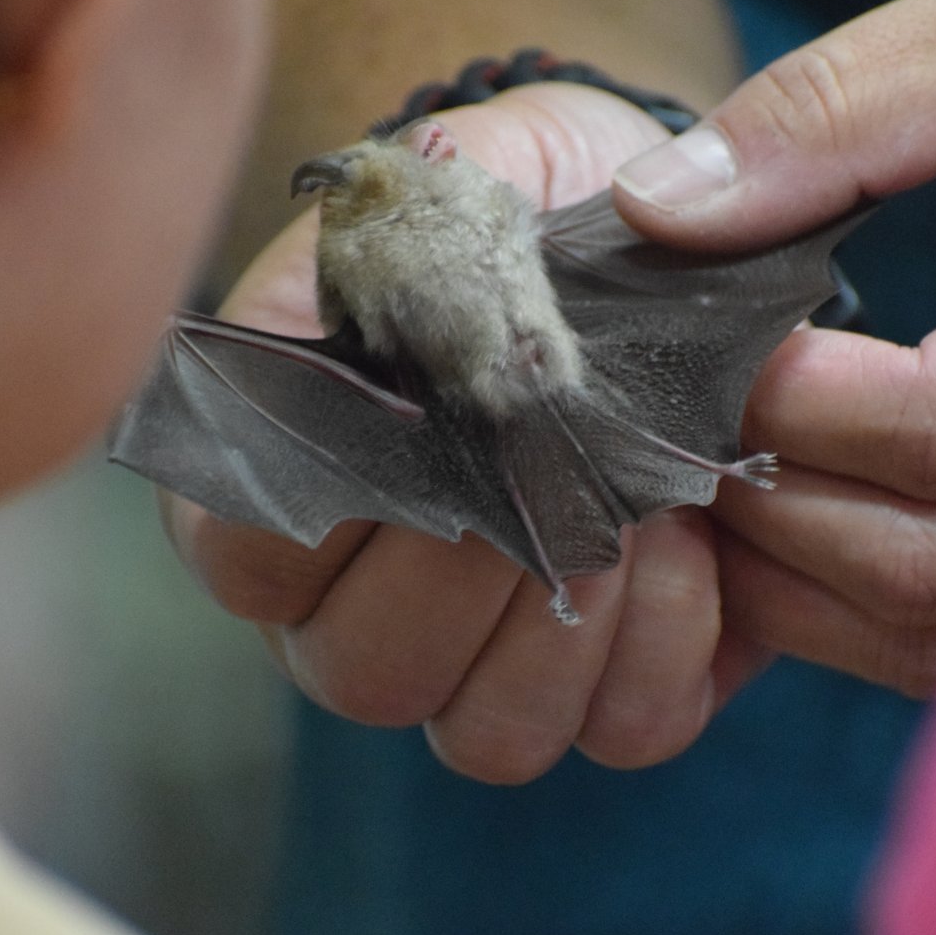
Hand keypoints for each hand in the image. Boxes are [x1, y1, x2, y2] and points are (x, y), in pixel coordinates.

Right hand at [165, 85, 757, 782]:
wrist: (643, 251)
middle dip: (470, 564)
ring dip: (566, 624)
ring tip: (625, 507)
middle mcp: (356, 612)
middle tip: (542, 455)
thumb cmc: (518, 223)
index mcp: (284, 495)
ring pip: (488, 738)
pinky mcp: (609, 689)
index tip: (425, 413)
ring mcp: (480, 668)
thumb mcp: (442, 197)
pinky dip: (668, 642)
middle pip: (362, 674)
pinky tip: (690, 544)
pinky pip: (624, 731)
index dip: (336, 499)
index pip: (245, 557)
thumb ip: (380, 262)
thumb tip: (385, 355)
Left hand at [613, 0, 935, 695]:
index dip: (794, 402)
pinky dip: (860, 605)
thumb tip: (658, 209)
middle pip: (927, 567)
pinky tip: (801, 520)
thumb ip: (851, 106)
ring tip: (725, 476)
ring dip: (799, 580)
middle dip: (770, 504)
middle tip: (687, 425)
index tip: (721, 348)